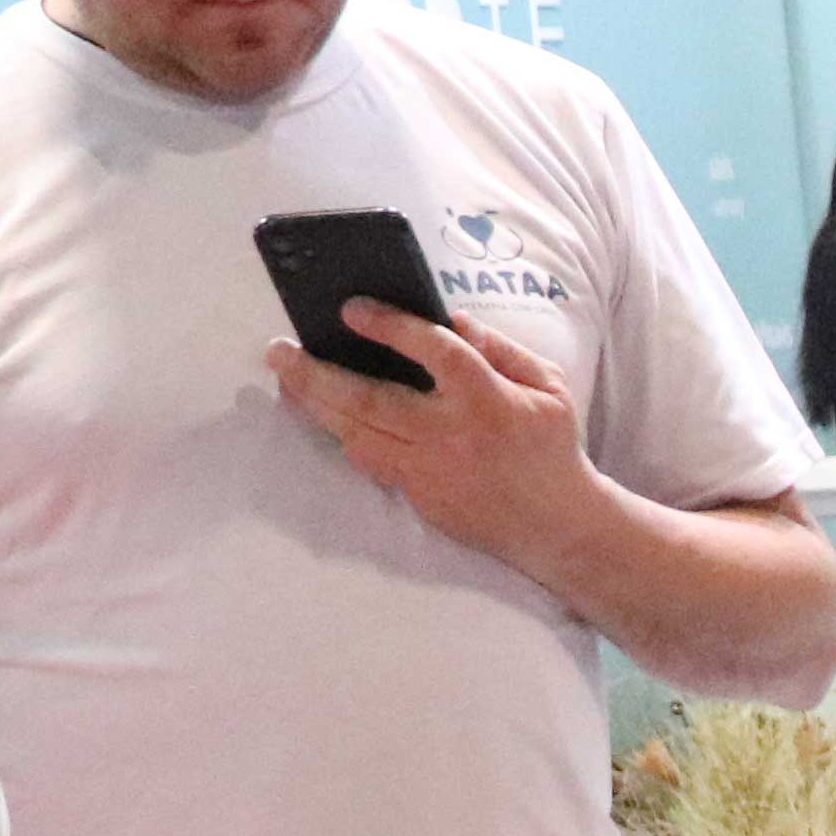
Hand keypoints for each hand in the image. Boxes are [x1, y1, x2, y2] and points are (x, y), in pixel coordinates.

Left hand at [268, 301, 607, 586]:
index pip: (432, 350)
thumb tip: (452, 320)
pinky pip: (369, 462)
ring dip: (316, 406)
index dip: (389, 326)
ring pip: (357, 435)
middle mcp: (451, 434)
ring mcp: (431, 470)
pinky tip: (324, 415)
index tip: (352, 309)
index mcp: (488, 399)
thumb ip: (501, 348)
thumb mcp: (548, 386)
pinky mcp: (420, 497)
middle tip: (279, 350)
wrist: (556, 526)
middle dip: (317, 373)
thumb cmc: (552, 449)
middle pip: (370, 398)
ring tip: (286, 378)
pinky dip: (342, 435)